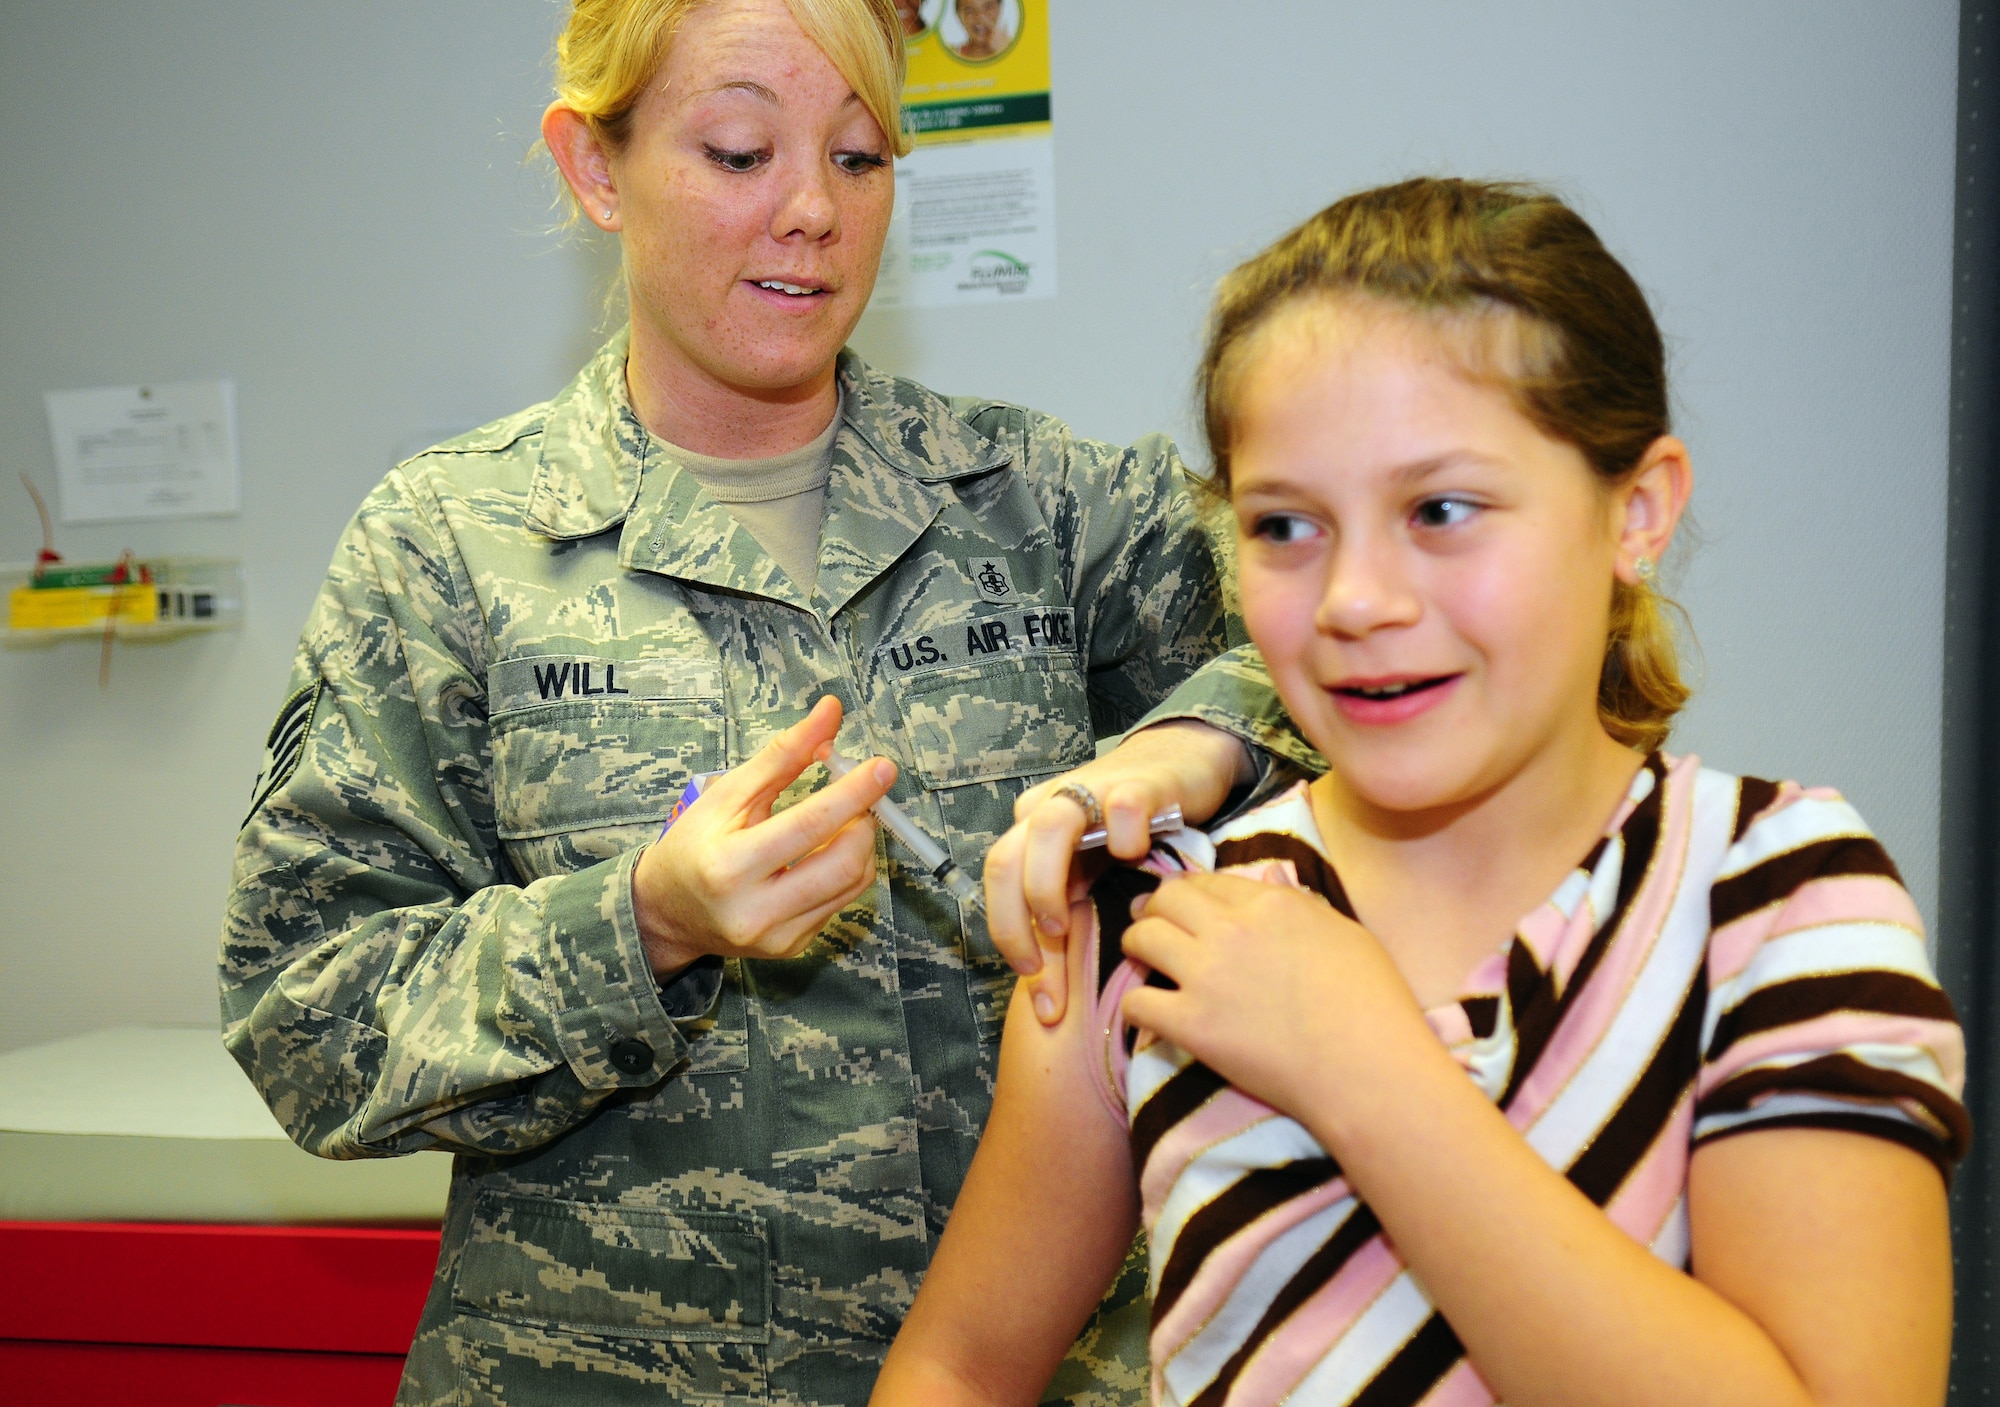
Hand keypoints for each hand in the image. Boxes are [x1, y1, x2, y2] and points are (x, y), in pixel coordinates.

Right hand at [631, 696, 893, 974]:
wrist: (668, 911)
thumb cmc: (694, 845)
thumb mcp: (728, 794)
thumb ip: (783, 754)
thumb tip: (830, 712)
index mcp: (729, 866)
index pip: (809, 825)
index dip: (853, 793)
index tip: (881, 767)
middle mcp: (754, 909)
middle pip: (843, 864)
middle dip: (864, 821)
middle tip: (862, 795)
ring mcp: (777, 936)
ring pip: (852, 884)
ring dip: (861, 843)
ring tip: (842, 819)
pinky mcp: (792, 946)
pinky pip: (841, 901)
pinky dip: (847, 868)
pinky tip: (825, 851)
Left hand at [985, 720, 1251, 1023]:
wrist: (1181, 762)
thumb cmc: (1130, 827)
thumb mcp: (1092, 880)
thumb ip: (1069, 928)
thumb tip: (1050, 1000)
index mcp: (1031, 834)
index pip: (999, 888)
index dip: (1008, 942)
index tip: (1038, 994)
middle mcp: (1048, 809)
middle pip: (1004, 859)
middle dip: (1012, 922)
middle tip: (1037, 966)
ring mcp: (1090, 791)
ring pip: (1047, 829)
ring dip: (1046, 884)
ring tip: (1064, 923)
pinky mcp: (1137, 783)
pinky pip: (1120, 808)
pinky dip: (1123, 836)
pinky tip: (1137, 857)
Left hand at [1118, 872, 1430, 1127]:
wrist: (1367, 1069)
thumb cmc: (1373, 1003)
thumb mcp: (1346, 933)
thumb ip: (1301, 902)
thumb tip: (1270, 877)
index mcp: (1271, 904)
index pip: (1209, 881)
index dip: (1191, 891)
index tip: (1183, 905)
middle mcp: (1230, 930)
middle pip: (1166, 898)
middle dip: (1154, 908)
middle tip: (1152, 924)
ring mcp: (1206, 976)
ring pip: (1141, 939)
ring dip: (1136, 946)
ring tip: (1140, 960)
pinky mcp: (1191, 1025)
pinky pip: (1137, 1003)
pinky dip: (1136, 1006)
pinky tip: (1149, 1012)